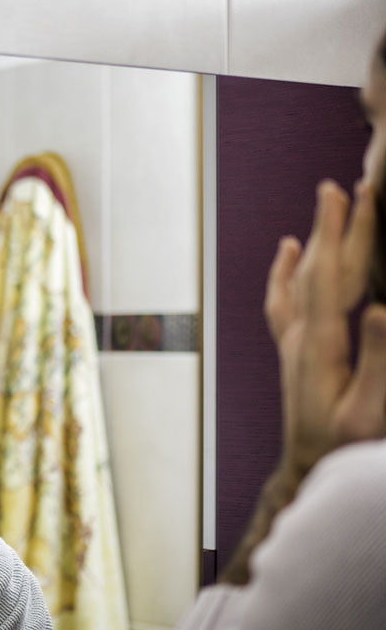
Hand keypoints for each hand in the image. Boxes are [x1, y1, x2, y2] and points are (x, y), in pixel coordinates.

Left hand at [265, 180, 385, 479]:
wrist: (309, 471)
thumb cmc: (344, 448)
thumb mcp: (369, 411)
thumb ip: (377, 360)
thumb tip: (381, 308)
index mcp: (318, 345)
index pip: (328, 275)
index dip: (342, 232)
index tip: (351, 193)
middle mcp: (298, 337)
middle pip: (312, 269)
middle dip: (328, 226)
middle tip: (340, 186)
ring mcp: (291, 344)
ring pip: (297, 280)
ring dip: (312, 241)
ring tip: (322, 208)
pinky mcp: (292, 352)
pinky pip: (282, 299)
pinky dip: (285, 271)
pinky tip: (288, 252)